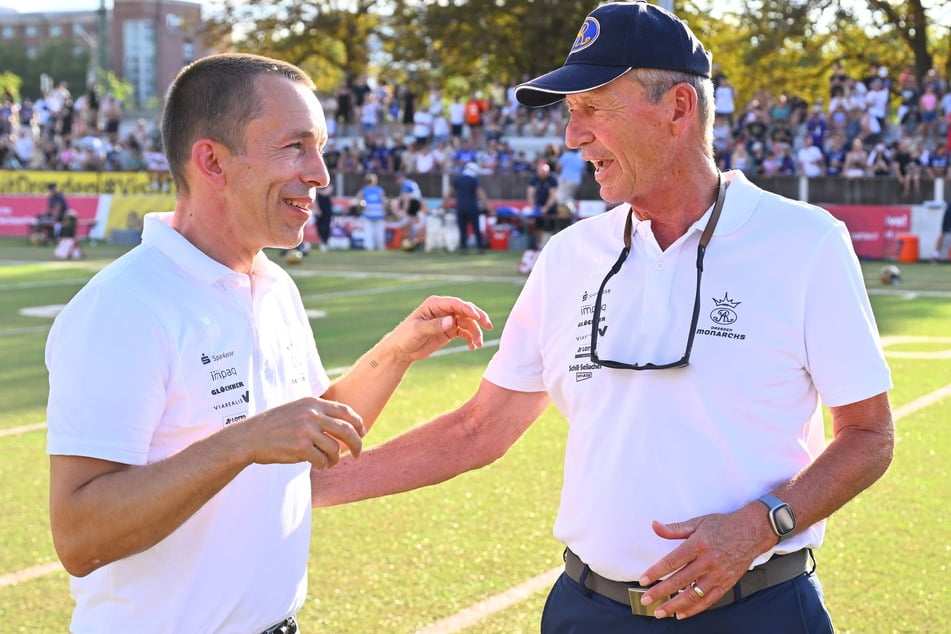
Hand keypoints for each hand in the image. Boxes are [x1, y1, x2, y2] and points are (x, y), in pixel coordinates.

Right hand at [239, 396, 364, 469]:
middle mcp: (312, 414)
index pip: (345, 411)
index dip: (358, 423)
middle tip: (357, 454)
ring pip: (335, 448)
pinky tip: (318, 466)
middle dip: (356, 444)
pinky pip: (322, 460)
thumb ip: (317, 413)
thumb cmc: (274, 426)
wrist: (250, 437)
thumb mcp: (296, 410)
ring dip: (335, 459)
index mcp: (313, 403)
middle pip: (346, 430)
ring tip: (329, 462)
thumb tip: (344, 424)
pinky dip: (323, 465)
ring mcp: (306, 431)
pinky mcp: (301, 448)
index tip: (362, 433)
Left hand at [391, 295, 492, 359]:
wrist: (402, 350)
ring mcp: (448, 320)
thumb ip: (435, 325)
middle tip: (488, 326)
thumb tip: (452, 321)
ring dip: (475, 332)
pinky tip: (473, 347)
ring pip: (468, 323)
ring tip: (478, 344)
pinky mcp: (450, 331)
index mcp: (434, 304)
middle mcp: (443, 310)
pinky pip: (465, 332)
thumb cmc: (405, 336)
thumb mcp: (418, 330)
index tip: (476, 316)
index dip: (467, 308)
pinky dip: (471, 338)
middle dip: (478, 317)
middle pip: (465, 310)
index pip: (455, 303)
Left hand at [636, 504, 772, 618]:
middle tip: (646, 600)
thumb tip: (654, 526)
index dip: (656, 572)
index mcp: (698, 545)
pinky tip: (681, 613)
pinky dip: (694, 609)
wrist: (752, 531)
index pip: (672, 562)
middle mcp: (707, 562)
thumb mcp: (697, 522)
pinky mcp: (726, 583)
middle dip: (660, 592)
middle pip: (679, 581)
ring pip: (693, 595)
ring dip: (675, 605)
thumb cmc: (724, 525)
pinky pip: (708, 600)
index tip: (643, 580)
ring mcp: (717, 575)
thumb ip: (674, 528)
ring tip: (661, 612)